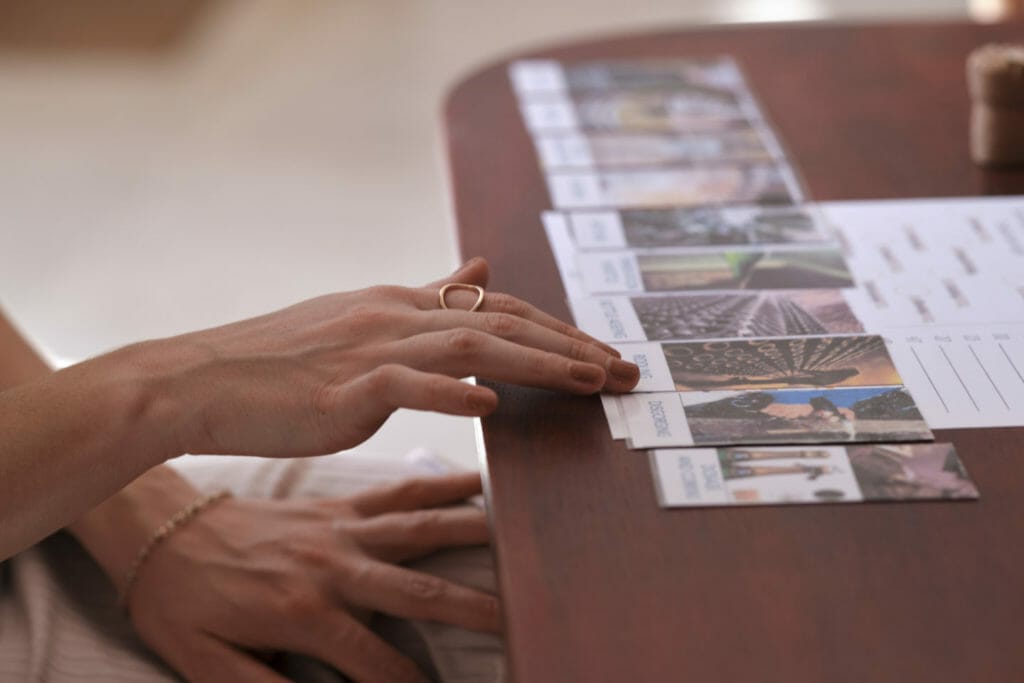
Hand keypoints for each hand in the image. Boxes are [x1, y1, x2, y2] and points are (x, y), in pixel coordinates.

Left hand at [125, 473, 494, 682]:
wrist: (160, 533)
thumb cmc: (183, 606)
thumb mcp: (205, 665)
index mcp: (302, 612)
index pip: (374, 662)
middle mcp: (333, 566)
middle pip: (417, 591)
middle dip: (472, 610)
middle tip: (520, 618)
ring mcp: (340, 530)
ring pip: (419, 528)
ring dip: (472, 534)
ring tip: (519, 538)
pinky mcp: (338, 507)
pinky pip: (397, 492)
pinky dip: (440, 485)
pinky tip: (477, 482)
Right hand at [151, 257, 638, 457]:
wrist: (198, 380)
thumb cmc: (280, 362)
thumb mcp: (360, 316)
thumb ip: (427, 295)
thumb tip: (481, 268)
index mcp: (399, 303)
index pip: (497, 309)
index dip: (556, 329)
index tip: (602, 353)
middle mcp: (393, 316)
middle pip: (500, 323)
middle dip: (569, 345)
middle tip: (625, 369)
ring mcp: (368, 348)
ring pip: (470, 346)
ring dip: (537, 362)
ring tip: (591, 381)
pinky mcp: (340, 389)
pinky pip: (405, 385)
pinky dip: (450, 391)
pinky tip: (491, 403)